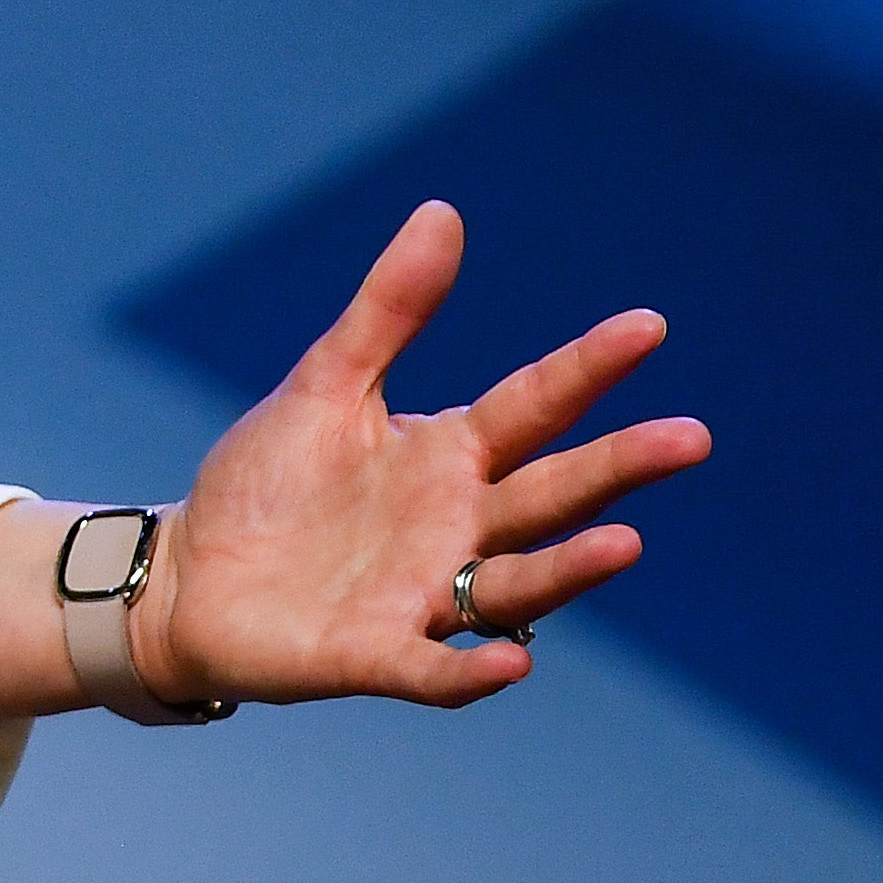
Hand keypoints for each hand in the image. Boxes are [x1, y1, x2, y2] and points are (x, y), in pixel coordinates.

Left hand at [147, 199, 710, 708]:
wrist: (191, 577)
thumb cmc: (270, 481)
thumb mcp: (325, 384)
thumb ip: (388, 310)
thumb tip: (444, 211)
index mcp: (446, 456)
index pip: (532, 405)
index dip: (585, 368)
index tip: (649, 325)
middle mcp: (456, 527)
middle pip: (549, 494)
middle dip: (617, 468)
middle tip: (691, 436)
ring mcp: (424, 596)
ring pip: (516, 584)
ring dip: (568, 569)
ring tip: (625, 543)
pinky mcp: (374, 655)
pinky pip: (435, 670)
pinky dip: (472, 671)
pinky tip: (512, 664)